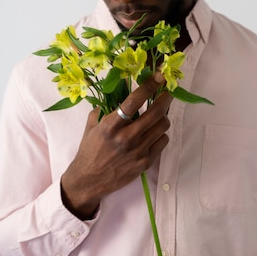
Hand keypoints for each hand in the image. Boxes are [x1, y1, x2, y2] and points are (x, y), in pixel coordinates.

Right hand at [61, 74, 170, 218]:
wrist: (89, 179)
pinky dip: (160, 134)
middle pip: (156, 112)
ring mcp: (138, 151)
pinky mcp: (145, 162)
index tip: (159, 76)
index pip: (134, 101)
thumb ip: (105, 107)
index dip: (149, 86)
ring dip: (163, 117)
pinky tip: (153, 133)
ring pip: (163, 126)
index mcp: (111, 125)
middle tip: (167, 93)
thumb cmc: (90, 149)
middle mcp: (126, 137)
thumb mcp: (92, 124)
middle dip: (165, 98)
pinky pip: (163, 141)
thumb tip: (119, 90)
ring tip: (157, 115)